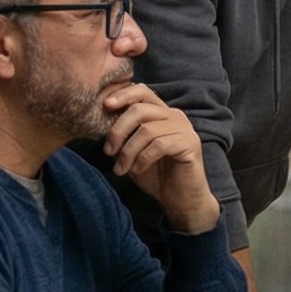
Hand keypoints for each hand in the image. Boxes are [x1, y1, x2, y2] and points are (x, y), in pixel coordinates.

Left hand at [100, 83, 220, 235]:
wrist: (180, 200)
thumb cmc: (156, 175)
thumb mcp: (133, 151)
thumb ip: (123, 135)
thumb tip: (100, 122)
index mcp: (161, 113)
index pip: (142, 91)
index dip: (122, 95)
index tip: (105, 107)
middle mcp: (175, 116)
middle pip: (140, 109)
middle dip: (118, 130)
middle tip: (108, 152)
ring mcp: (184, 129)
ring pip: (147, 130)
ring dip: (128, 152)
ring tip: (121, 169)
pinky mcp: (190, 144)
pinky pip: (158, 145)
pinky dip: (142, 159)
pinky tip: (137, 170)